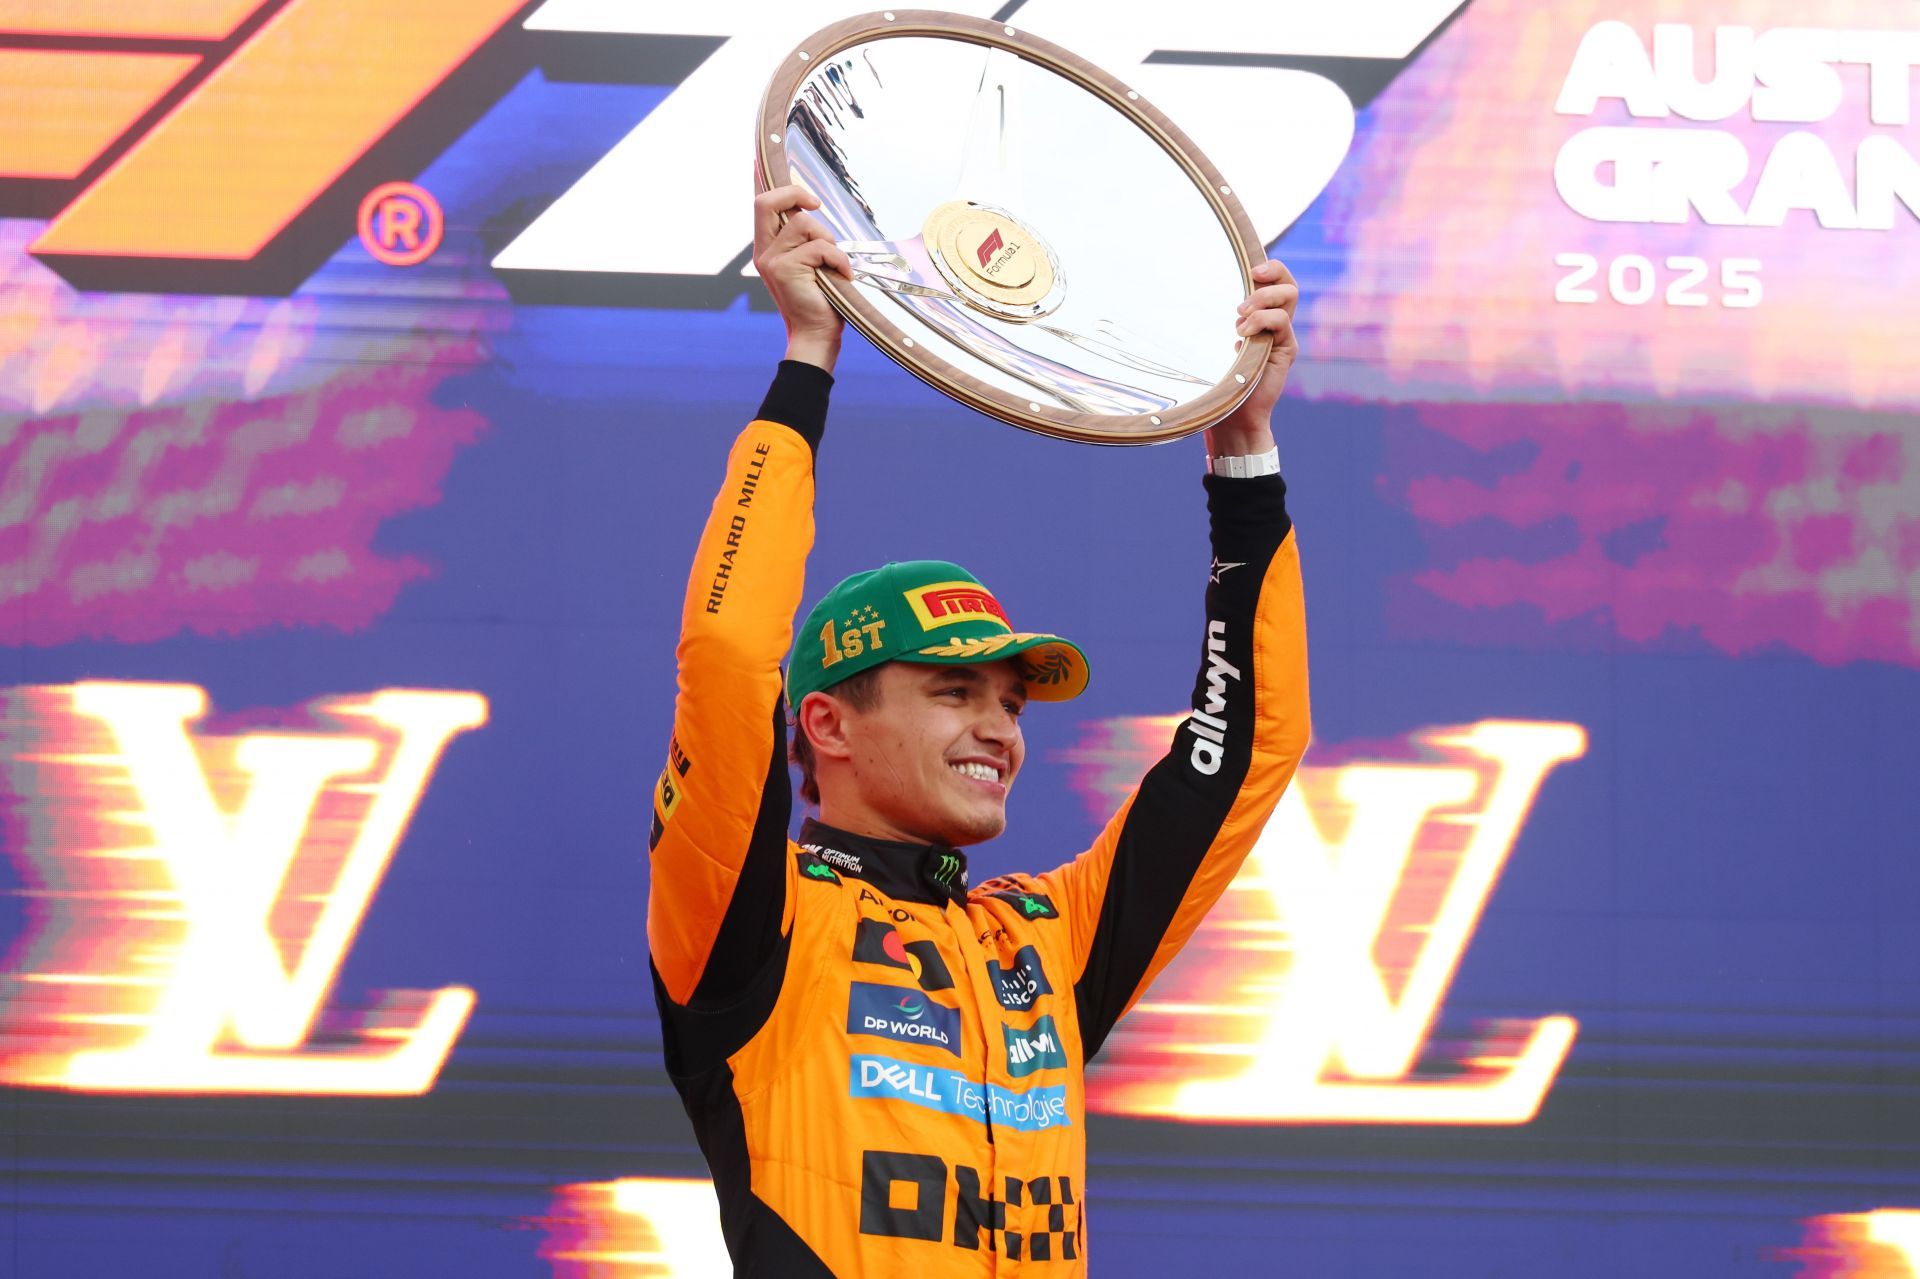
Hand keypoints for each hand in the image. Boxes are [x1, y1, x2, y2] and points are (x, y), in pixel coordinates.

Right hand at [753, 185, 852, 371]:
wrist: (816, 335)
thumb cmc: (820, 301)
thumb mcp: (810, 265)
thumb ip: (805, 240)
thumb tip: (813, 210)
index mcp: (768, 249)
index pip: (762, 206)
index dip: (783, 191)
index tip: (809, 200)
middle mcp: (764, 253)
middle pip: (767, 203)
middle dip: (795, 194)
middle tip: (817, 205)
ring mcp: (772, 260)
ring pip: (803, 223)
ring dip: (827, 240)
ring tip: (833, 264)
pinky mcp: (785, 269)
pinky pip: (820, 247)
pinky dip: (838, 260)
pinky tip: (842, 276)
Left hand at [1206, 258, 1299, 456]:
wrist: (1232, 417)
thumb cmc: (1217, 382)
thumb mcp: (1211, 346)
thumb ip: (1208, 323)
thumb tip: (1177, 297)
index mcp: (1261, 317)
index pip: (1276, 282)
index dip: (1270, 267)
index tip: (1251, 266)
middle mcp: (1276, 324)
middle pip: (1289, 283)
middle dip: (1272, 273)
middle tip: (1249, 283)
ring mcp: (1282, 336)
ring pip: (1290, 298)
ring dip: (1263, 298)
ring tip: (1240, 317)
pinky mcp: (1285, 350)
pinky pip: (1282, 323)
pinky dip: (1262, 321)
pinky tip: (1242, 335)